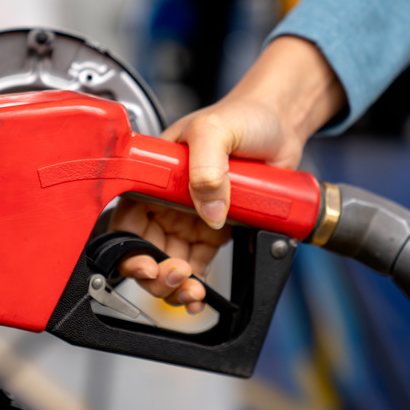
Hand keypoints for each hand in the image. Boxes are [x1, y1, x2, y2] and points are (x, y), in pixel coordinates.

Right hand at [110, 36, 345, 312]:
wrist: (282, 124)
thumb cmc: (242, 115)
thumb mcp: (215, 130)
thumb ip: (206, 167)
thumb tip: (210, 213)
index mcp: (154, 177)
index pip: (127, 219)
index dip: (128, 248)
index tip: (146, 264)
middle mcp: (167, 200)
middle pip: (144, 249)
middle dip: (154, 273)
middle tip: (175, 277)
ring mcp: (191, 217)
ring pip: (169, 263)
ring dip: (174, 285)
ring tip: (191, 291)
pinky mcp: (216, 230)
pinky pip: (198, 265)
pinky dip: (195, 285)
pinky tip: (200, 295)